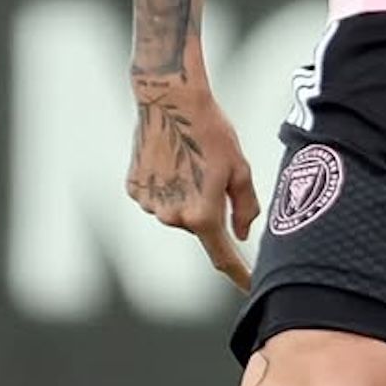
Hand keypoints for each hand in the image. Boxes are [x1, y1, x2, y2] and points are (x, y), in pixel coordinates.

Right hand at [126, 87, 259, 287]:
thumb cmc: (211, 131)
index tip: (250, 286)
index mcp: (202, 214)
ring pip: (177, 212)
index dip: (239, 273)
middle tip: (213, 171)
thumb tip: (241, 235)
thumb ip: (244, 208)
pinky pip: (158, 198)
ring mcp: (150, 204)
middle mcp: (173, 217)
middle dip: (210, 208)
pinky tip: (171, 158)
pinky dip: (167, 185)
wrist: (168, 99)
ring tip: (190, 158)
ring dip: (188, 196)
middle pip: (200, 225)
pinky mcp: (135, 190)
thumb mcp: (239, 167)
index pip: (223, 256)